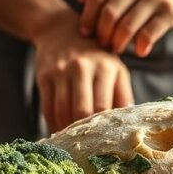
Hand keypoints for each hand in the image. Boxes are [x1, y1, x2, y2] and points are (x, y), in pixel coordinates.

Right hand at [33, 10, 133, 131]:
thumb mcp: (115, 68)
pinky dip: (53, 122)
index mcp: (104, 67)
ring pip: (61, 111)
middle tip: (86, 143)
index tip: (103, 139)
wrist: (61, 30)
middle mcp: (82, 67)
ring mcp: (60, 71)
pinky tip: (59, 128)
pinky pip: (47, 107)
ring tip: (72, 138)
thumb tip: (129, 122)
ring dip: (66, 129)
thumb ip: (123, 94)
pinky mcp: (44, 75)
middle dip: (83, 131)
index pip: (103, 106)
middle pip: (81, 110)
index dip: (101, 126)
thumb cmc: (95, 56)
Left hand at [77, 0, 172, 55]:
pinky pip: (150, 32)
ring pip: (128, 26)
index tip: (85, 33)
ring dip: (119, 43)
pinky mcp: (171, 10)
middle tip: (103, 46)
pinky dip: (142, 46)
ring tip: (118, 49)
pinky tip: (140, 51)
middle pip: (109, 14)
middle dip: (102, 34)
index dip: (88, 18)